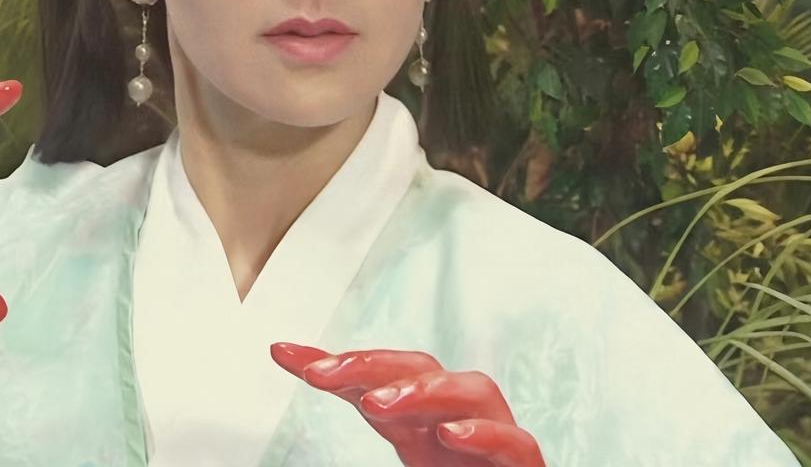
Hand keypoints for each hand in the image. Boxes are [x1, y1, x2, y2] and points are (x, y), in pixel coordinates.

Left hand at [271, 342, 545, 466]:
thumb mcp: (398, 438)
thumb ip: (355, 400)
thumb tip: (287, 356)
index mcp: (426, 414)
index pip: (381, 373)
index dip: (337, 361)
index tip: (286, 355)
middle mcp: (460, 415)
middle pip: (424, 368)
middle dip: (374, 364)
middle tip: (325, 373)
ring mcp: (496, 436)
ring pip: (473, 390)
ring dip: (425, 390)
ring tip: (379, 402)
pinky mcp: (524, 465)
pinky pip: (515, 442)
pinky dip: (484, 434)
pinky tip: (448, 434)